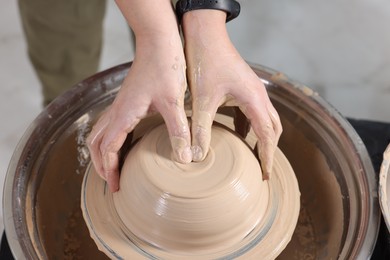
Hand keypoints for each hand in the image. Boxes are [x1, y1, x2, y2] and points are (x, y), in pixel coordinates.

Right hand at [87, 35, 191, 191]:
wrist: (158, 41)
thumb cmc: (164, 68)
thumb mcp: (174, 102)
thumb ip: (178, 131)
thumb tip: (184, 159)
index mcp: (123, 115)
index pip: (107, 149)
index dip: (109, 170)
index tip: (116, 187)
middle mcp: (117, 111)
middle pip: (96, 143)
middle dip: (100, 164)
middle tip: (112, 181)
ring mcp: (120, 105)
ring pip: (100, 132)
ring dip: (102, 152)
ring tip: (113, 166)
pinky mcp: (128, 100)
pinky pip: (111, 123)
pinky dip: (110, 138)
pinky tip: (125, 142)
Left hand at [182, 10, 281, 178]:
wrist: (205, 35)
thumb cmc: (206, 62)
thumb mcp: (202, 100)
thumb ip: (199, 129)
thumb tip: (197, 156)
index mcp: (254, 99)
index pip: (268, 134)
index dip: (267, 156)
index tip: (265, 174)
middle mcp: (259, 95)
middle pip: (273, 127)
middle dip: (269, 148)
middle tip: (262, 168)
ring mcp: (253, 90)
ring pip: (265, 119)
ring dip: (261, 137)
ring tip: (253, 156)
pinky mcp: (243, 87)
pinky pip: (252, 111)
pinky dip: (249, 126)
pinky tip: (238, 134)